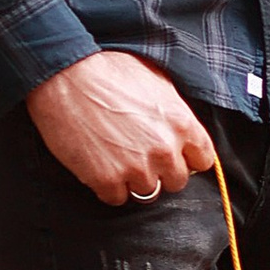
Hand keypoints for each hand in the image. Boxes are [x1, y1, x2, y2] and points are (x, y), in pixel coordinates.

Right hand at [27, 51, 215, 206]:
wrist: (65, 75)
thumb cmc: (110, 71)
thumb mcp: (157, 82)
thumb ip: (175, 113)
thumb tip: (183, 131)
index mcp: (182, 123)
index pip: (203, 160)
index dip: (188, 158)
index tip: (176, 155)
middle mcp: (164, 149)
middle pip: (176, 181)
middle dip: (161, 171)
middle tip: (141, 157)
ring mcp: (135, 167)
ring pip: (147, 193)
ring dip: (134, 181)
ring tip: (118, 160)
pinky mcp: (105, 180)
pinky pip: (116, 199)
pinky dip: (108, 188)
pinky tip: (100, 167)